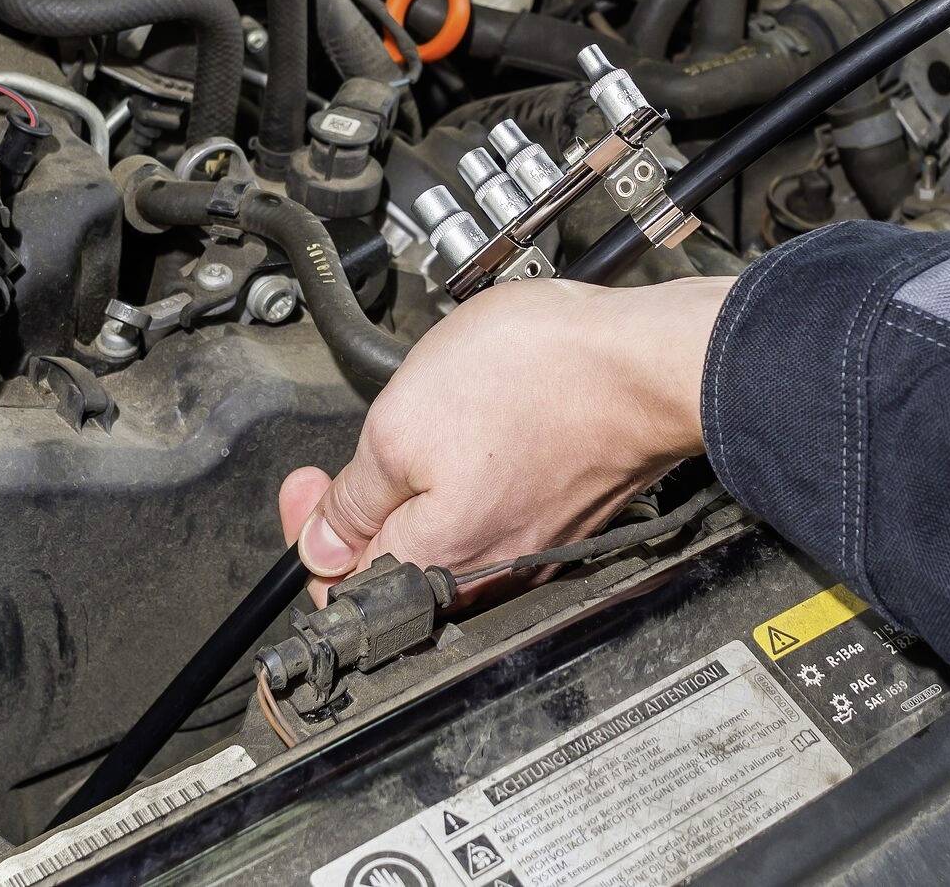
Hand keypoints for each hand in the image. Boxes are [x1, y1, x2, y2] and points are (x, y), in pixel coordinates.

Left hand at [277, 275, 732, 599]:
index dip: (308, 534)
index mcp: (438, 560)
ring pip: (449, 530)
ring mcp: (534, 539)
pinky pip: (497, 506)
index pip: (342, 588)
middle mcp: (489, 569)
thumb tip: (321, 542)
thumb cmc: (539, 380)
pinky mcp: (566, 507)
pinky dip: (472, 473)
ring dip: (417, 486)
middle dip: (360, 508)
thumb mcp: (402, 423)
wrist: (644, 360)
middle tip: (351, 451)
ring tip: (414, 426)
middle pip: (396, 560)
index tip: (306, 485)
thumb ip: (355, 496)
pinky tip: (475, 427)